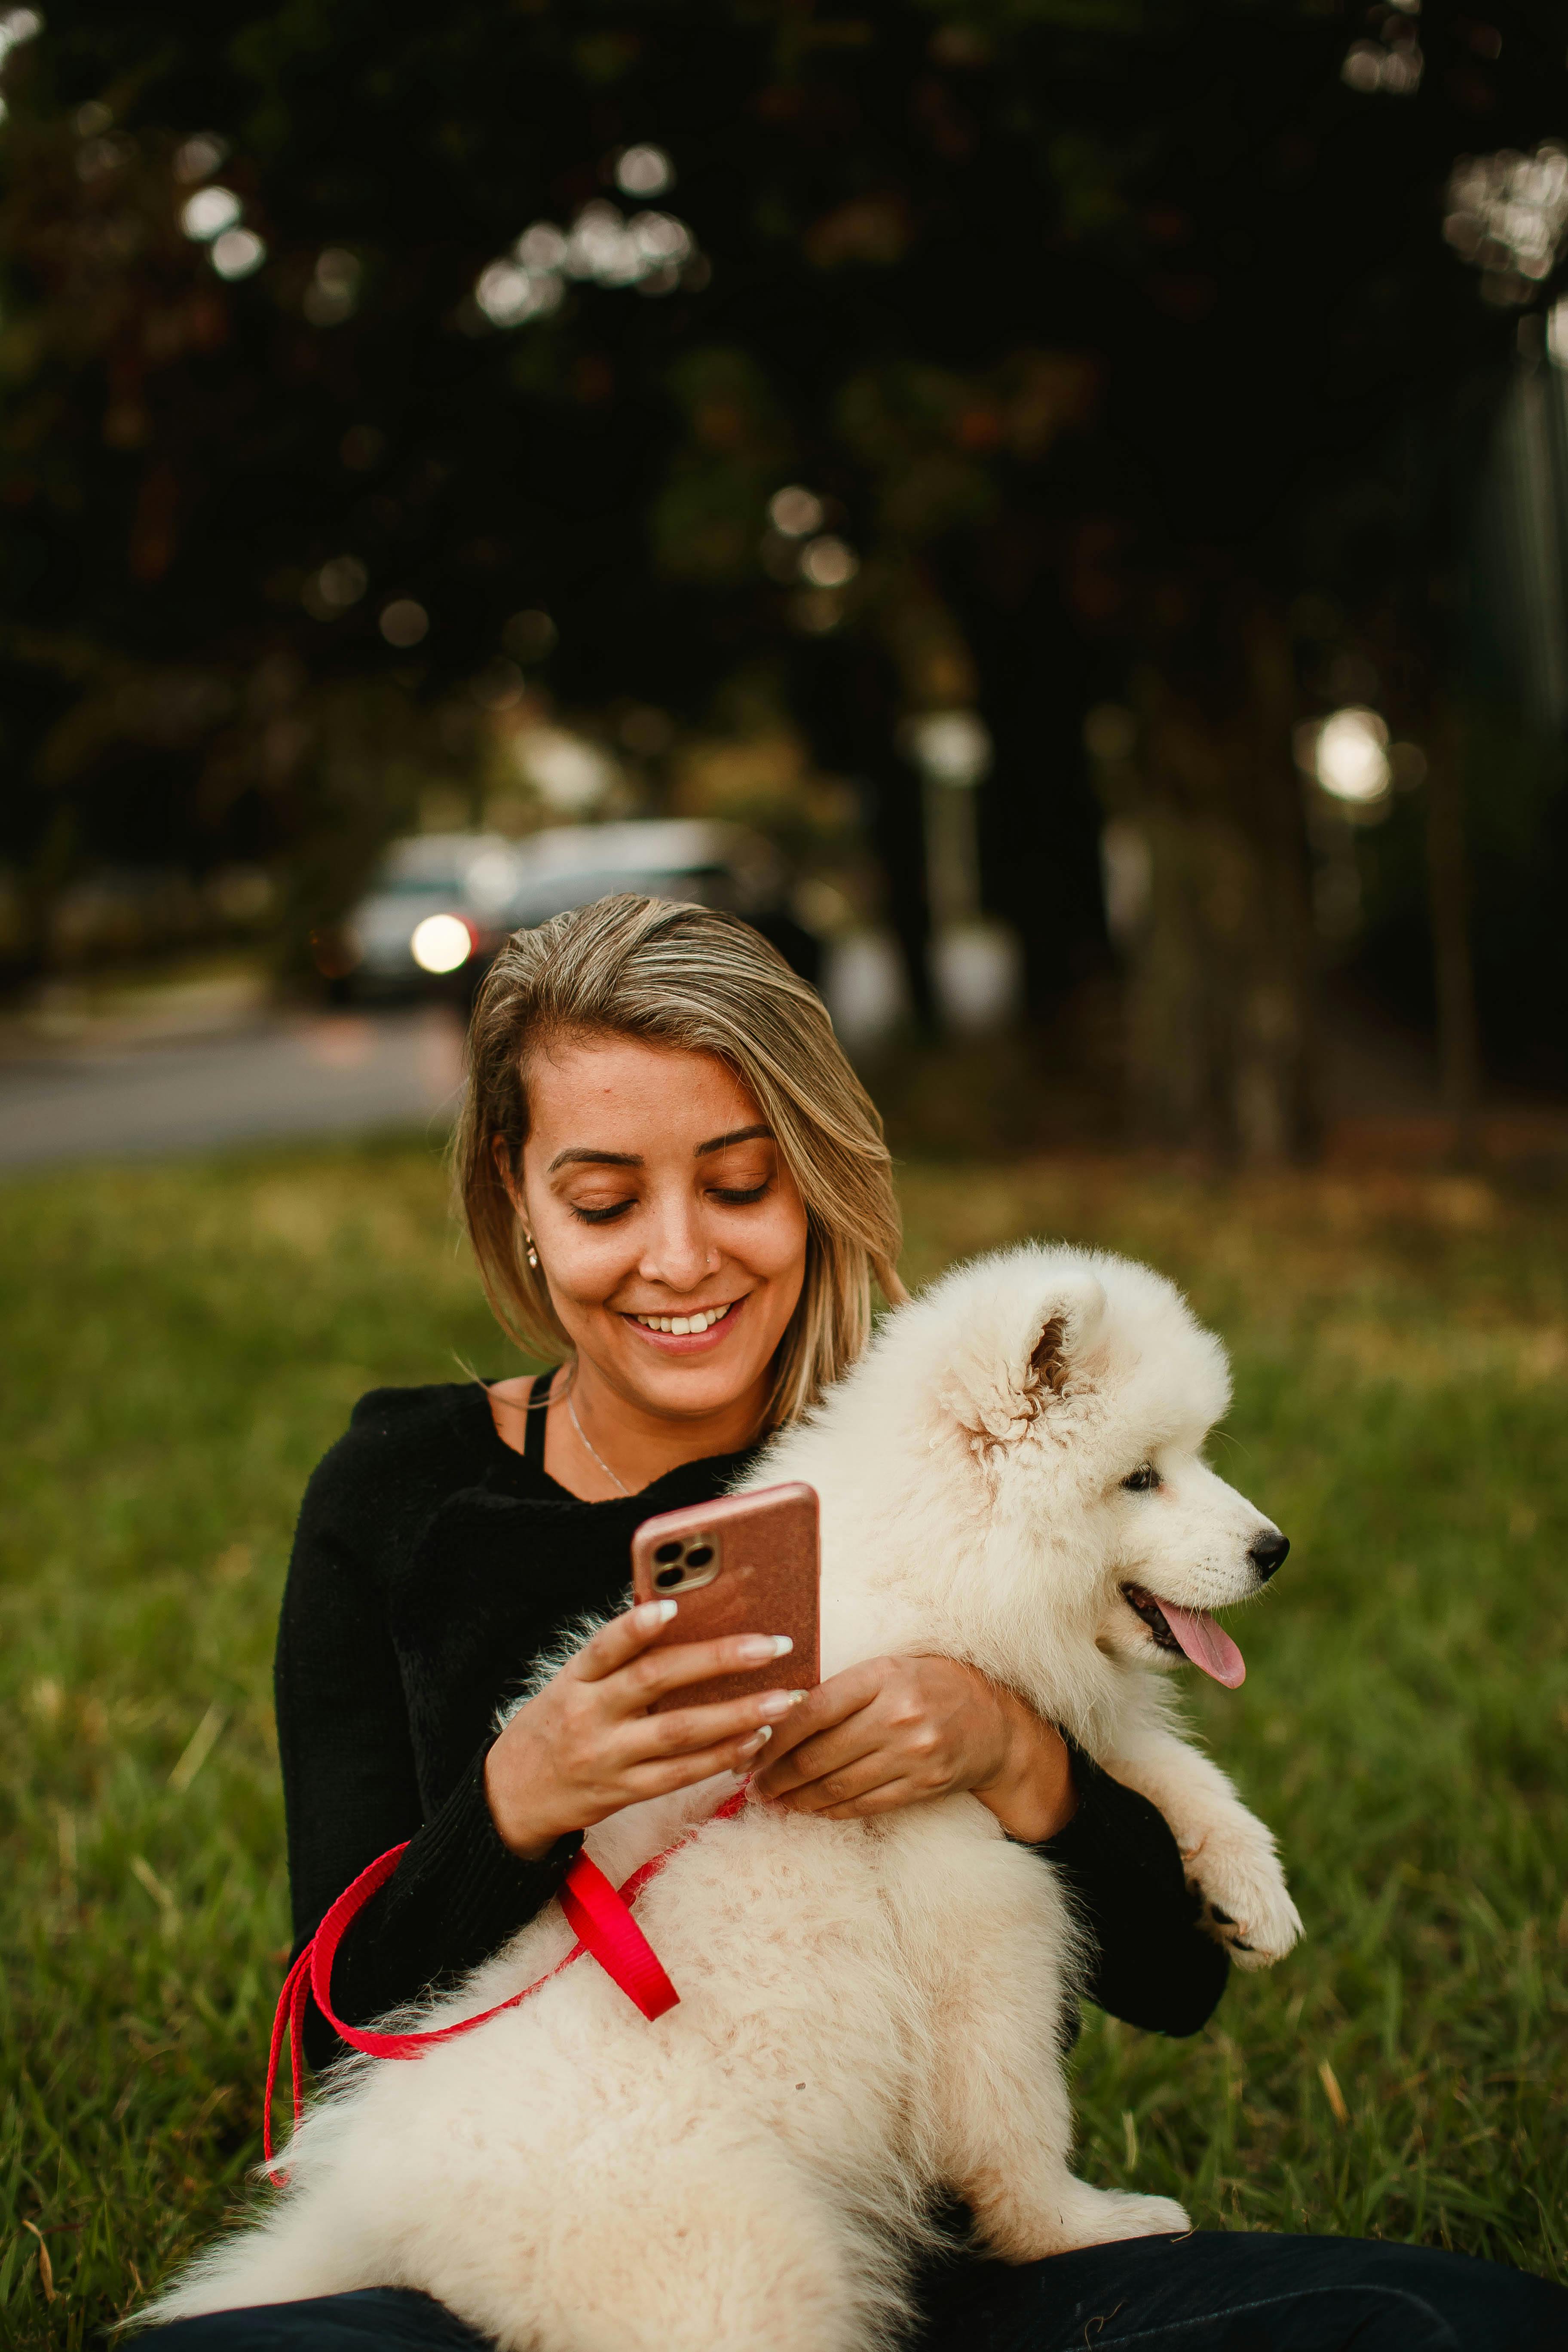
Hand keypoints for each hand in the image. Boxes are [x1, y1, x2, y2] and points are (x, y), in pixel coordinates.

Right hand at [484, 1601, 805, 1858]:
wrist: (512, 1797)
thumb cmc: (556, 1725)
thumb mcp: (571, 1685)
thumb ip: (616, 1660)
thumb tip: (683, 1620)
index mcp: (575, 1680)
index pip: (604, 1646)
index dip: (636, 1626)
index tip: (672, 1606)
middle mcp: (590, 1715)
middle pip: (655, 1681)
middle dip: (718, 1659)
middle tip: (770, 1645)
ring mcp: (608, 1757)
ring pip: (679, 1731)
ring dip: (737, 1714)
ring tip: (781, 1698)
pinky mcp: (623, 1792)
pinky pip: (681, 1774)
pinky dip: (722, 1756)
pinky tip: (756, 1739)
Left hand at [751, 1654, 1076, 1840]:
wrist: (994, 1721)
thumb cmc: (930, 1685)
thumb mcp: (888, 1669)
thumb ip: (842, 1688)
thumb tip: (777, 1714)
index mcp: (883, 1676)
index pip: (814, 1709)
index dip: (775, 1734)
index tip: (750, 1746)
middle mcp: (898, 1715)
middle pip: (820, 1754)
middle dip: (778, 1774)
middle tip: (753, 1783)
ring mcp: (913, 1754)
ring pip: (838, 1786)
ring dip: (798, 1797)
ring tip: (774, 1799)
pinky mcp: (923, 1786)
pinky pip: (864, 1805)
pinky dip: (831, 1810)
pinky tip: (810, 1808)